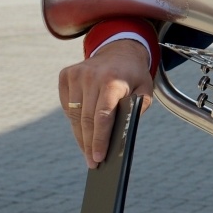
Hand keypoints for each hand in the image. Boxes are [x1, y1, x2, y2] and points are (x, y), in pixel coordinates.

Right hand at [58, 41, 153, 168]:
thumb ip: (139, 109)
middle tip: (92, 162)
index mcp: (112, 81)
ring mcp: (76, 75)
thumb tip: (124, 133)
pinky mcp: (66, 75)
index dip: (99, 140)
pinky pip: (68, 106)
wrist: (120, 49)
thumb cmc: (134, 75)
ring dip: (80, 136)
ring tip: (87, 151)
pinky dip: (74, 120)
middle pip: (87, 120)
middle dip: (89, 145)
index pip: (102, 117)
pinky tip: (83, 129)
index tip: (98, 158)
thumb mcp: (146, 90)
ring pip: (75, 115)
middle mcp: (91, 76)